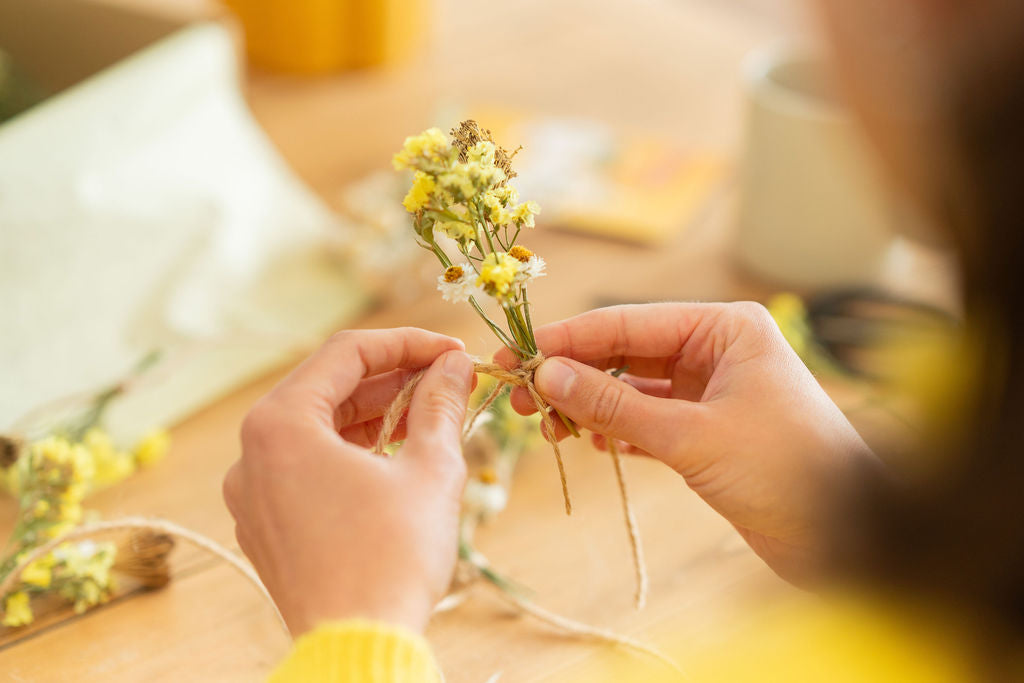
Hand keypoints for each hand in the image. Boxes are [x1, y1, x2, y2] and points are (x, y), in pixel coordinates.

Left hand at [224, 328, 474, 635]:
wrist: (357, 648)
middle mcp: (251, 453)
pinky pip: (306, 468)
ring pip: (317, 430)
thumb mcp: (430, 470)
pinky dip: (350, 454)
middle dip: (392, 380)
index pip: (347, 354)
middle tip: (447, 380)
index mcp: (279, 425)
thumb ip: (440, 405)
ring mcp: (252, 494)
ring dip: (373, 416)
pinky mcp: (265, 527)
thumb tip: (455, 368)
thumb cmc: (391, 558)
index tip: (453, 352)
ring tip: (428, 414)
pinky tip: (394, 456)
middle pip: (327, 389)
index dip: (408, 344)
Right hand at [497, 303, 873, 582]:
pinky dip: (617, 429)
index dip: (568, 338)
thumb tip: (548, 375)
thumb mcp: (692, 436)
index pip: (629, 322)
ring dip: (590, 405)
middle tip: (520, 394)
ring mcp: (713, 390)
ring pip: (633, 387)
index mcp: (726, 328)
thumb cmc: (788, 471)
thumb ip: (615, 405)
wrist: (850, 540)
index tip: (516, 353)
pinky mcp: (709, 430)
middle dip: (573, 373)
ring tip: (548, 425)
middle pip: (626, 351)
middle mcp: (718, 350)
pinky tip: (588, 440)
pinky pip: (648, 418)